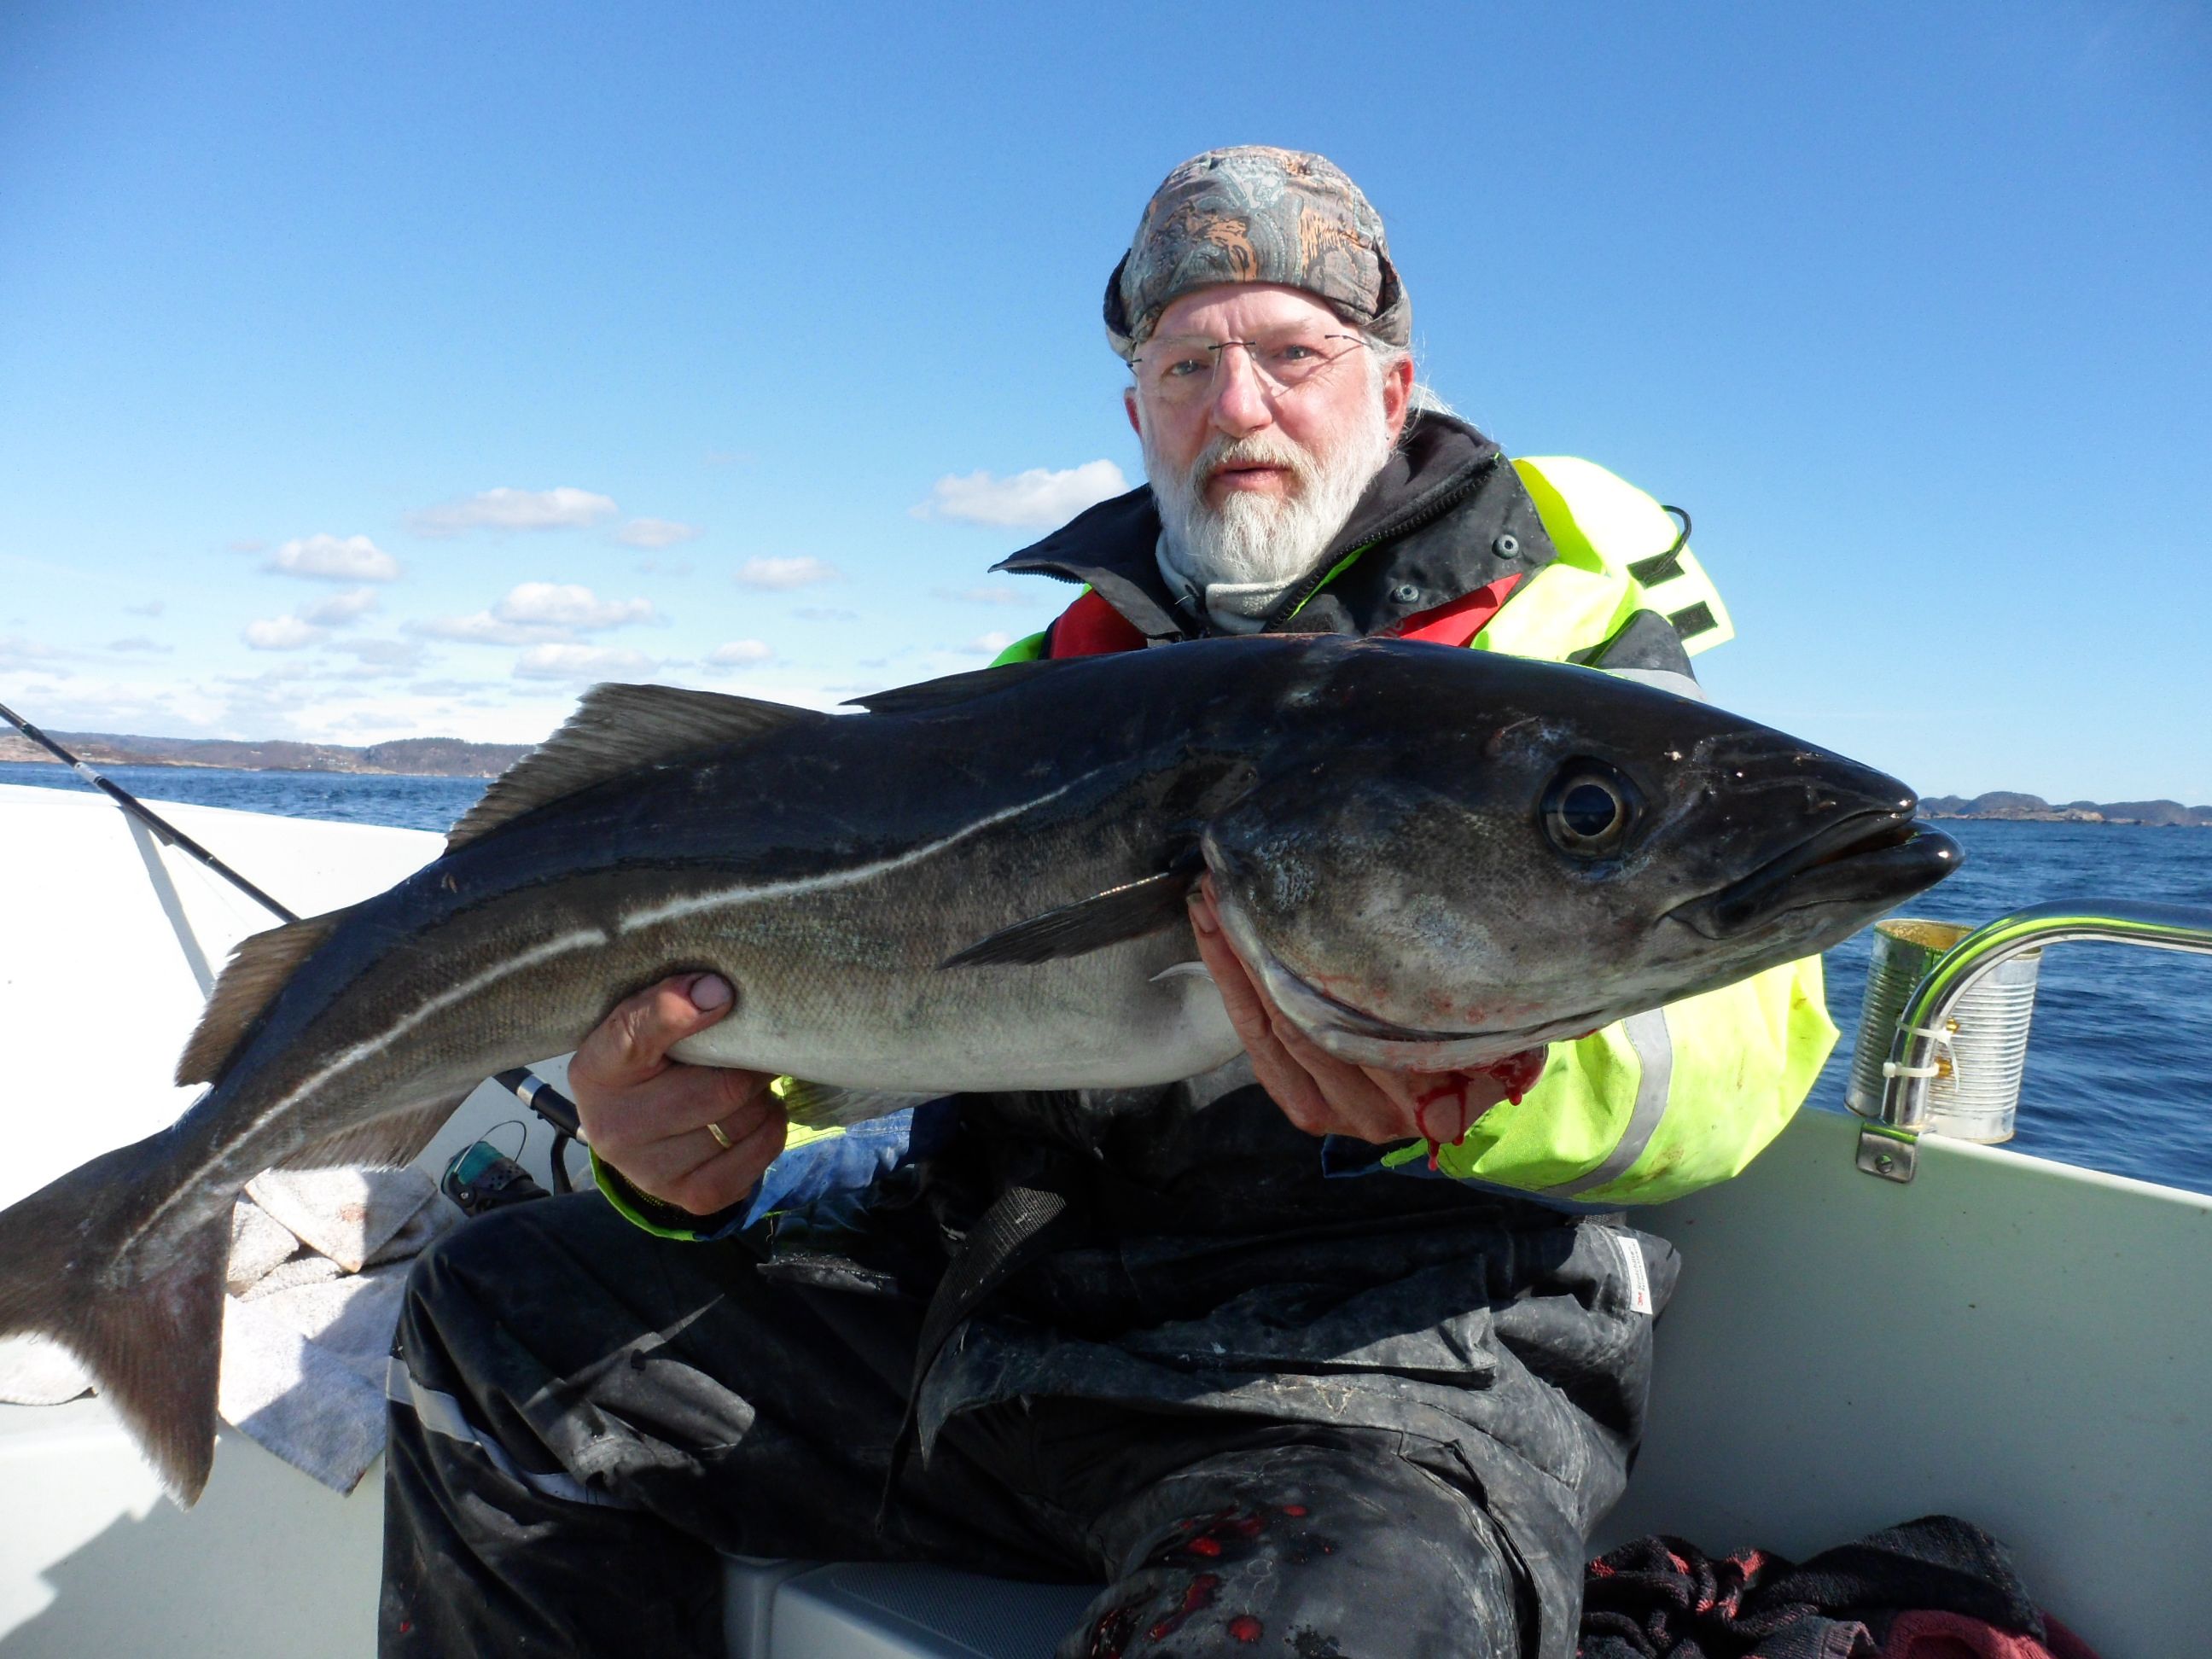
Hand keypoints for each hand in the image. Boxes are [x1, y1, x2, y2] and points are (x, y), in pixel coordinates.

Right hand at [567, 972, 787, 1213]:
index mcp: (597, 1070)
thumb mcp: (638, 1023)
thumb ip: (667, 1001)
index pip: (637, 1032)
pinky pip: (757, 1156)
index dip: (683, 1009)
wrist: (630, 1128)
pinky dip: (769, 1129)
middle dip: (749, 1064)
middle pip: (721, 1089)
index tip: (722, 993)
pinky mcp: (692, 1197)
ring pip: (744, 1122)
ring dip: (760, 1097)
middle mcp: (616, 1129)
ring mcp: (652, 1172)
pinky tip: (751, 1114)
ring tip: (746, 1083)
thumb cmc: (642, 1063)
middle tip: (752, 1049)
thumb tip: (718, 991)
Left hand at [1186, 878, 1515, 1148]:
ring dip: (1233, 967)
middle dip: (1255, 949)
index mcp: (1435, 1093)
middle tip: (1227, 884)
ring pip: (1271, 1033)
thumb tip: (1423, 909)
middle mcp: (1385, 1113)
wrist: (1483, 1090)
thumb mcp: (1492, 1018)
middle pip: (1300, 1021)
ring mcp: (1343, 1117)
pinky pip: (1261, 1051)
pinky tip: (1218, 945)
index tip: (1270, 889)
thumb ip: (1453, 996)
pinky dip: (1235, 995)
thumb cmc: (1484, 1030)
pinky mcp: (1313, 1115)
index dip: (1303, 952)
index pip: (1354, 1016)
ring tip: (1213, 904)